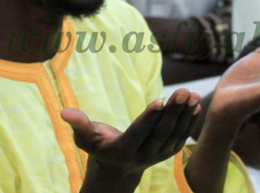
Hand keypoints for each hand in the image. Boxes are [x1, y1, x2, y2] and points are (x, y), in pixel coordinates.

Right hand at [61, 89, 200, 176]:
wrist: (117, 169)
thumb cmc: (98, 147)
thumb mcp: (85, 139)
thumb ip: (78, 125)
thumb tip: (64, 112)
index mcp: (123, 151)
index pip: (138, 133)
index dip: (149, 118)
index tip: (159, 100)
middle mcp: (144, 156)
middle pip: (160, 132)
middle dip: (173, 111)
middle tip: (183, 90)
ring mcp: (158, 156)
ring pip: (174, 133)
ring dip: (184, 113)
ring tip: (191, 93)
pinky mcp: (168, 153)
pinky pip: (180, 136)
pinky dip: (189, 121)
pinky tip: (195, 104)